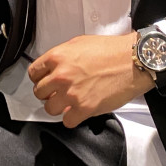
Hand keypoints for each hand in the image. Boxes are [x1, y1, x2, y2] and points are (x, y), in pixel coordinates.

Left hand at [27, 33, 153, 126]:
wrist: (132, 62)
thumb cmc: (111, 51)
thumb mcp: (80, 43)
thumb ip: (63, 56)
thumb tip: (55, 67)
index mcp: (58, 57)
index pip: (34, 72)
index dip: (39, 78)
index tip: (43, 81)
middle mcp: (61, 76)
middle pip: (39, 92)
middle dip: (48, 93)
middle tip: (57, 92)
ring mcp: (71, 93)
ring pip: (49, 108)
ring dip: (58, 107)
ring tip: (68, 102)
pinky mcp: (84, 108)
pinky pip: (67, 121)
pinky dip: (72, 118)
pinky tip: (78, 111)